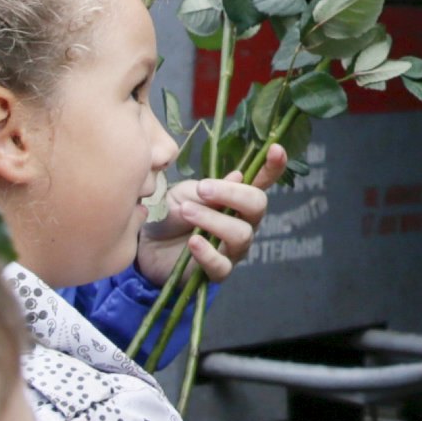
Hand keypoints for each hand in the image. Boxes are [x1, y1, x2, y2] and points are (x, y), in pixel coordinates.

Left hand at [136, 153, 280, 285]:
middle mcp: (243, 223)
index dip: (273, 166)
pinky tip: (193, 242)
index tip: (275, 149)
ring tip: (186, 212)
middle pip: (258, 206)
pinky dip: (207, 252)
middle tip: (203, 189)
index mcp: (237, 199)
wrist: (145, 244)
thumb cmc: (170, 213)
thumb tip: (239, 177)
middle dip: (233, 195)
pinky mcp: (217, 271)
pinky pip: (222, 265)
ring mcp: (233, 249)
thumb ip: (210, 189)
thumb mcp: (185, 193)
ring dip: (213, 220)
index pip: (262, 181)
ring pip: (241, 234)